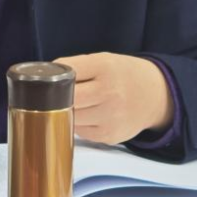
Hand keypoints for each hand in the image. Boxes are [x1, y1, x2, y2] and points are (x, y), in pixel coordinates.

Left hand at [53, 52, 173, 144]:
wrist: (154, 95)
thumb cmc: (122, 75)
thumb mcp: (102, 60)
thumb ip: (74, 67)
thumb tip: (42, 80)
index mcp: (105, 67)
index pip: (66, 73)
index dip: (53, 78)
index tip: (49, 80)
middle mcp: (110, 92)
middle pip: (66, 99)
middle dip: (57, 98)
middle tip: (57, 96)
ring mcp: (110, 116)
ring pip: (70, 117)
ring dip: (67, 112)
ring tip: (78, 104)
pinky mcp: (109, 136)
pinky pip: (80, 131)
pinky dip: (79, 124)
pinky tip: (90, 115)